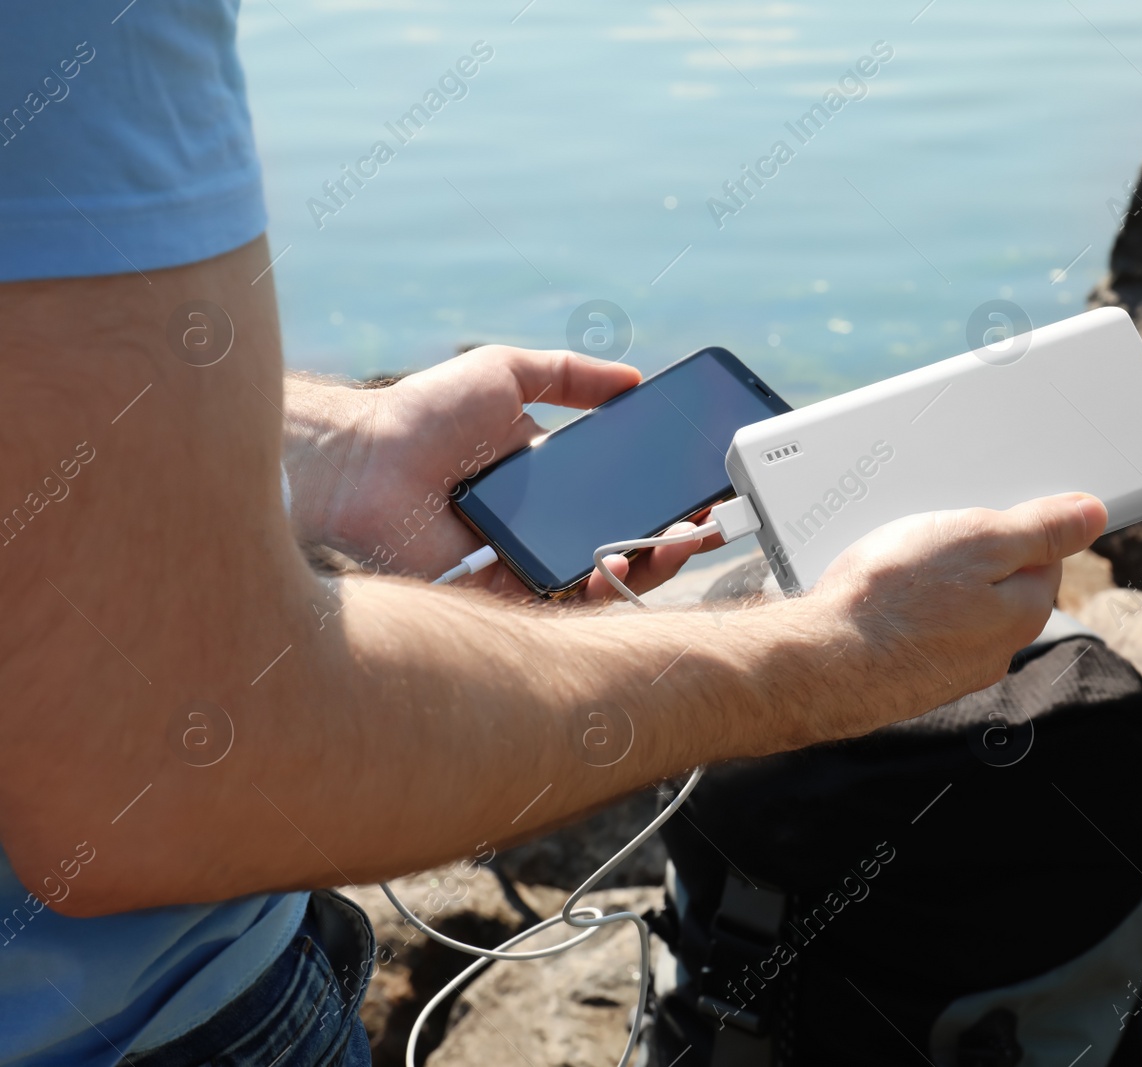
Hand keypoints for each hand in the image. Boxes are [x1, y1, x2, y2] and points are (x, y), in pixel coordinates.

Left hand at [283, 346, 718, 598]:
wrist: (359, 466)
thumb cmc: (417, 417)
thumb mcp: (502, 372)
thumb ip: (569, 374)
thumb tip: (632, 377)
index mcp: (541, 482)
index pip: (615, 495)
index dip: (659, 494)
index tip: (699, 486)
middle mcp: (538, 528)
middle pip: (621, 540)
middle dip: (673, 533)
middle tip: (708, 519)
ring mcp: (525, 568)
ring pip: (605, 578)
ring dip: (653, 561)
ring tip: (683, 538)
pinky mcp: (506, 601)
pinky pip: (568, 604)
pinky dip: (606, 588)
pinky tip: (628, 562)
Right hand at [809, 492, 1107, 727]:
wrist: (822, 661)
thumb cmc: (892, 599)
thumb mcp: (979, 538)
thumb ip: (1040, 529)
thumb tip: (1092, 516)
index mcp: (1024, 612)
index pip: (1043, 558)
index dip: (1012, 527)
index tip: (980, 515)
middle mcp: (995, 649)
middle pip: (998, 585)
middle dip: (969, 557)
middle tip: (929, 537)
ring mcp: (951, 669)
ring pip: (956, 610)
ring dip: (933, 586)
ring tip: (895, 566)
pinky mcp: (911, 677)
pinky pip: (919, 632)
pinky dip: (904, 612)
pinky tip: (877, 599)